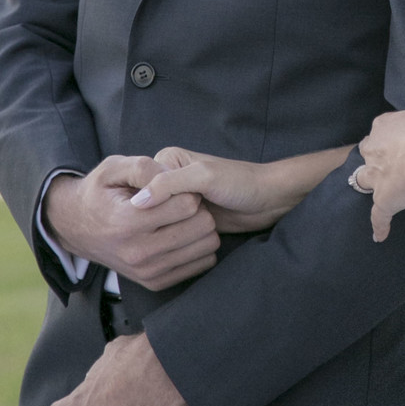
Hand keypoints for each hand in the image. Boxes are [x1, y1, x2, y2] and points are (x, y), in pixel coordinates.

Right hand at [43, 155, 219, 290]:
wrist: (76, 228)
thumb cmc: (99, 193)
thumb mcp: (114, 168)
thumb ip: (145, 168)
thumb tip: (173, 177)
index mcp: (128, 222)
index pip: (187, 204)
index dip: (187, 189)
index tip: (177, 186)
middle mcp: (138, 252)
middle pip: (201, 226)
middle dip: (199, 208)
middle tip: (183, 201)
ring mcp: (147, 272)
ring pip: (206, 246)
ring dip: (201, 227)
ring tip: (182, 217)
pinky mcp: (155, 283)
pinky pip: (202, 264)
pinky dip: (198, 246)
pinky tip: (182, 234)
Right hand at [130, 147, 292, 233]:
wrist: (267, 200)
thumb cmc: (240, 181)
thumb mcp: (204, 176)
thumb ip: (170, 184)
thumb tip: (138, 203)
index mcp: (165, 162)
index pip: (144, 189)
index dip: (163, 201)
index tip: (192, 198)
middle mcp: (165, 183)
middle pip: (153, 212)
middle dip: (179, 216)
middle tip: (205, 206)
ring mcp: (174, 207)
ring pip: (163, 231)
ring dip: (187, 231)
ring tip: (208, 217)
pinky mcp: (183, 228)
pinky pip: (174, 242)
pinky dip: (189, 243)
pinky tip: (203, 234)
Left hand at [355, 106, 404, 241]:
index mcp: (383, 128)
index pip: (380, 132)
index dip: (387, 138)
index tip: (397, 141)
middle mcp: (374, 150)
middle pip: (367, 153)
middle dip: (373, 157)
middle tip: (385, 162)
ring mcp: (376, 176)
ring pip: (364, 179)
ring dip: (369, 183)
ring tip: (377, 190)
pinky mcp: (383, 200)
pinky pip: (378, 215)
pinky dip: (379, 225)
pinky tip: (379, 235)